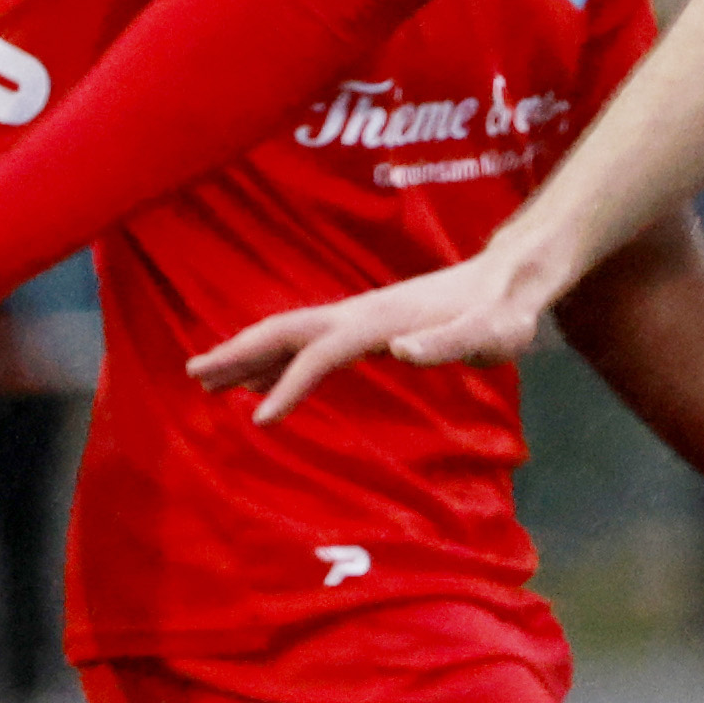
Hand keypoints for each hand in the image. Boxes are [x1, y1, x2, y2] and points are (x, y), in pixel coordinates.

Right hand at [184, 246, 552, 424]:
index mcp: (379, 320)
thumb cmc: (503, 313)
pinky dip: (275, 360)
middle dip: (237, 351)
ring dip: (247, 355)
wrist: (510, 281)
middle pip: (284, 331)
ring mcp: (359, 317)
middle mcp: (359, 313)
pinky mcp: (366, 326)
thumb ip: (450, 342)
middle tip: (193, 374)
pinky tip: (258, 380)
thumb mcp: (490, 333)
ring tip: (205, 380)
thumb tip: (404, 349)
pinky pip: (307, 343)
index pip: (319, 353)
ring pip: (289, 335)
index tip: (260, 421)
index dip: (288, 385)